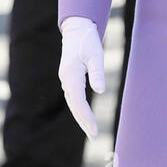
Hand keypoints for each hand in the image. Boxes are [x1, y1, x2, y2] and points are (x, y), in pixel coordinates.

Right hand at [58, 16, 104, 138]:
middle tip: (94, 136)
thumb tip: (100, 90)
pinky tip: (86, 116)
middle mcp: (66, 79)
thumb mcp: (96, 54)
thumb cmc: (88, 41)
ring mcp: (66, 79)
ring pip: (73, 103)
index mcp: (71, 75)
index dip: (86, 117)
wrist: (77, 30)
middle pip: (74, 106)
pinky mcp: (69, 79)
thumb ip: (97, 72)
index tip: (94, 129)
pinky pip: (74, 98)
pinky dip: (80, 109)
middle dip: (83, 122)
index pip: (79, 102)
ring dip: (81, 117)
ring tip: (92, 131)